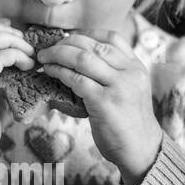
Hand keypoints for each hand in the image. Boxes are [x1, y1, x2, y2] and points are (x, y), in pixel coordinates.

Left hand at [36, 27, 162, 184]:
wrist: (142, 150)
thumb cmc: (130, 123)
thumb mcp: (130, 91)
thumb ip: (114, 75)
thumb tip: (80, 62)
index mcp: (136, 67)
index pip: (112, 37)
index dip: (85, 34)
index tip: (67, 39)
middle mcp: (129, 72)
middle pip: (93, 45)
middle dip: (65, 42)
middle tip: (48, 48)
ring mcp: (118, 86)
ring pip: (82, 58)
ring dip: (57, 54)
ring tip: (43, 58)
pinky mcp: (105, 102)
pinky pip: (76, 79)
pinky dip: (59, 72)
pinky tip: (49, 72)